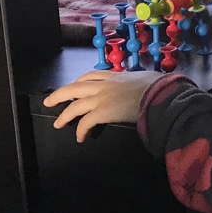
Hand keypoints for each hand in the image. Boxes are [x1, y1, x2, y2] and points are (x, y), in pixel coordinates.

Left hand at [43, 71, 161, 141]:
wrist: (162, 95)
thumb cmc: (161, 88)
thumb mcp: (149, 79)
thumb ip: (141, 83)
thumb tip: (147, 87)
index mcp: (117, 76)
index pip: (92, 75)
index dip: (80, 81)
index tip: (74, 85)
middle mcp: (106, 85)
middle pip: (75, 87)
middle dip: (60, 94)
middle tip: (49, 101)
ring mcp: (102, 98)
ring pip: (75, 105)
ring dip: (64, 115)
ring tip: (58, 124)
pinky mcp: (103, 112)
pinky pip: (85, 122)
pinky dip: (80, 130)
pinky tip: (80, 137)